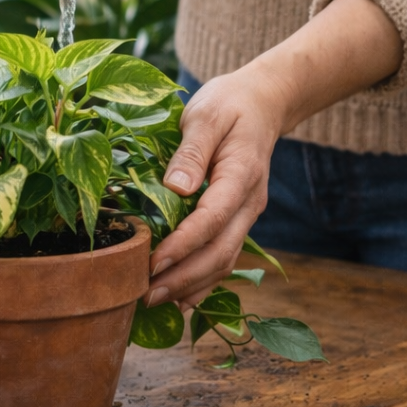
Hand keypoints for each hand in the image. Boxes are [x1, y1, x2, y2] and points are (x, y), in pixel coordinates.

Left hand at [145, 66, 285, 308]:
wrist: (261, 103)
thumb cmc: (228, 104)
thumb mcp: (205, 115)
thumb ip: (191, 151)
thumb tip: (175, 187)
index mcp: (241, 176)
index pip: (212, 219)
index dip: (183, 245)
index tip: (153, 263)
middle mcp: (249, 203)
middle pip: (220, 251)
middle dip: (183, 278)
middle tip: (145, 296)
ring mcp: (246, 214)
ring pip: (224, 260)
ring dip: (192, 286)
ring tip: (154, 302)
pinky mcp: (237, 218)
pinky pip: (224, 256)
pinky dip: (204, 281)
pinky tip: (181, 300)